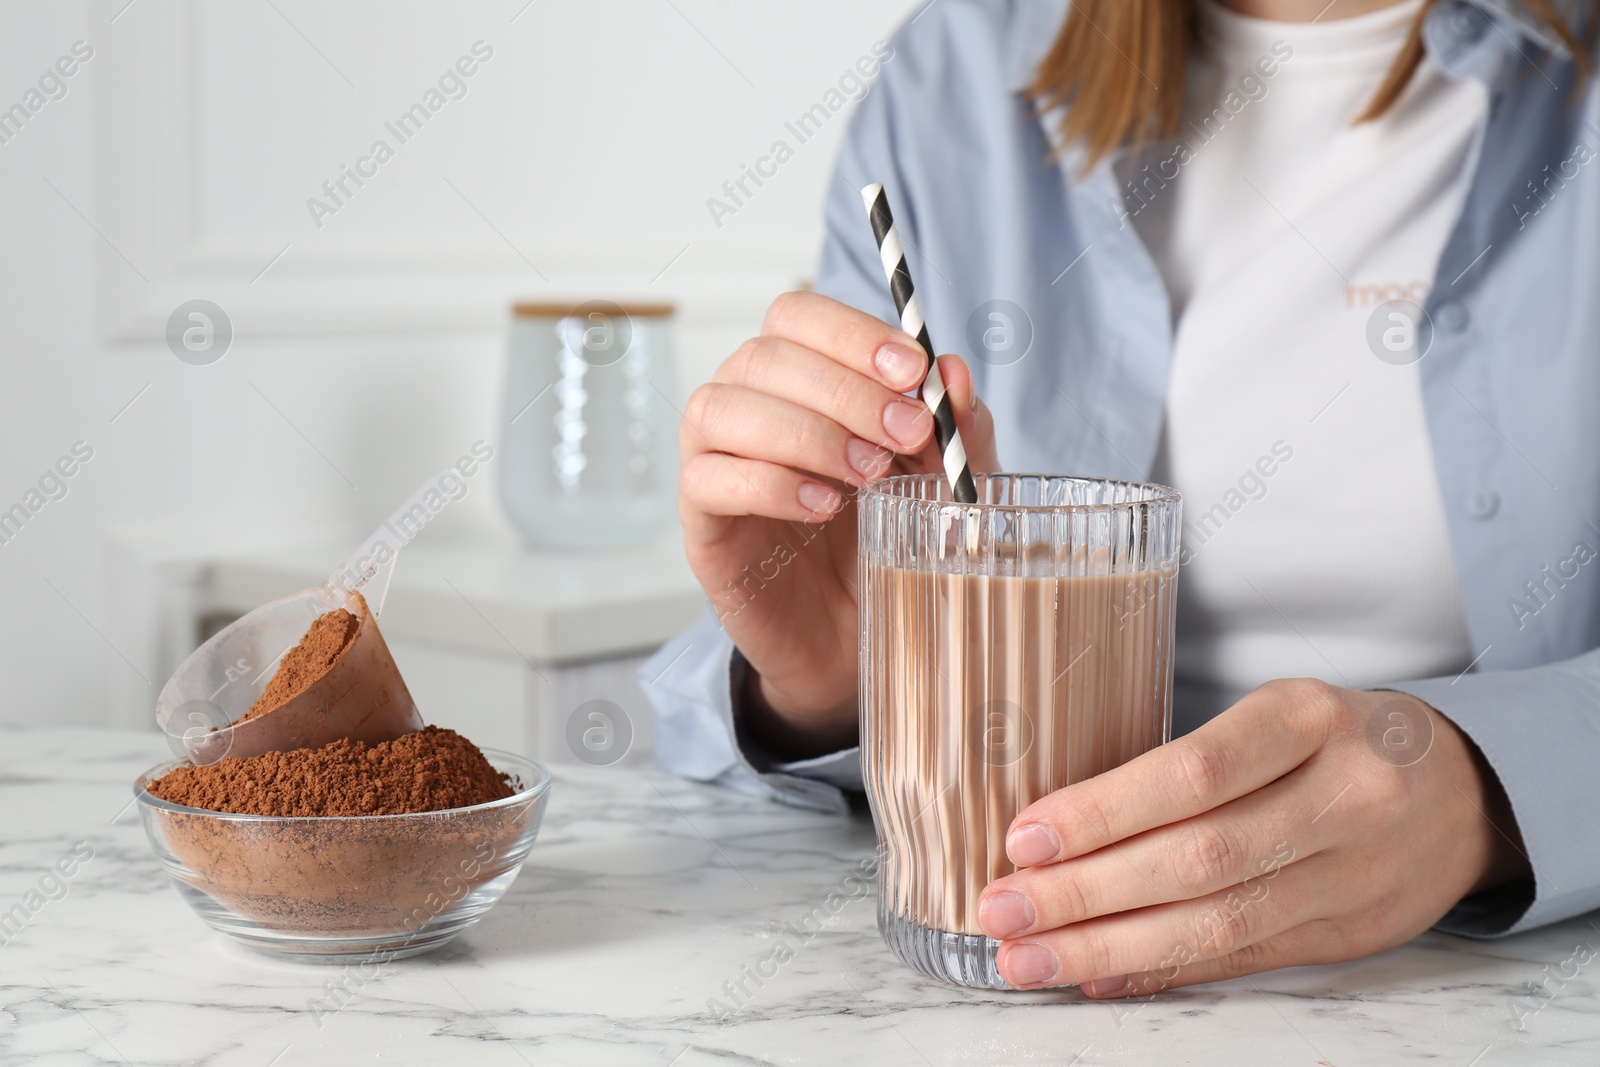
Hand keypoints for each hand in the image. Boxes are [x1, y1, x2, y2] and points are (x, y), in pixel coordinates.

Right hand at [678, 291, 998, 757]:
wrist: (858, 635)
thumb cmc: (888, 539)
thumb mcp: (943, 480)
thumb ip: (953, 428)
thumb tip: (954, 371)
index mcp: (796, 377)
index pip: (796, 315)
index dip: (851, 333)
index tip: (911, 372)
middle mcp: (745, 406)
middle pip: (763, 356)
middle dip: (844, 390)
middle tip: (907, 435)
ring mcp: (713, 462)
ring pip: (720, 408)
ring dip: (804, 432)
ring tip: (867, 473)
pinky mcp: (702, 524)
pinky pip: (706, 480)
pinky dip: (768, 484)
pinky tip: (822, 505)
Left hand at [975, 679, 1530, 995]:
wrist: (1465, 788)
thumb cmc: (1337, 739)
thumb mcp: (1277, 714)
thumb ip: (1187, 766)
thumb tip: (1057, 830)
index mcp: (1309, 718)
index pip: (1191, 772)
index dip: (1103, 811)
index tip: (1025, 838)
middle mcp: (1341, 796)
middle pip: (1197, 858)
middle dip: (1086, 892)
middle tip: (1003, 908)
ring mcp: (1354, 873)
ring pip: (1219, 922)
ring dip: (1111, 946)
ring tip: (1030, 957)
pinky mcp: (1352, 933)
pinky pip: (1245, 959)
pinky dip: (1165, 971)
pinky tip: (1100, 975)